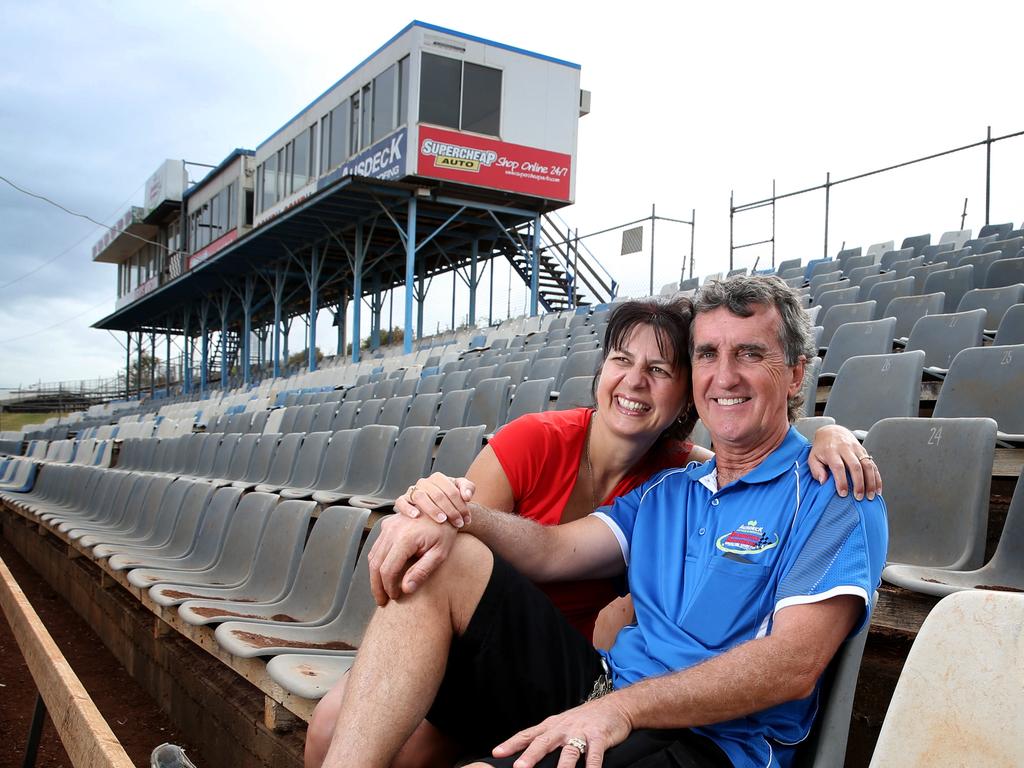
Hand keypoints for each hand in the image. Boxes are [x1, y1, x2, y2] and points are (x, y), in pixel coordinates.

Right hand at [367, 513, 457, 605]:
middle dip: (377, 585)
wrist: (445, 506)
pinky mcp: (388, 524)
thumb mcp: (439, 553)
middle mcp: (392, 531)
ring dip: (374, 575)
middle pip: (375, 564)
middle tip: (381, 601)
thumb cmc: (445, 531)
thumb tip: (406, 589)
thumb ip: (422, 571)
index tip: (395, 597)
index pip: (388, 570)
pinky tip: (383, 573)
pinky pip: (377, 546)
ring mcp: (388, 526)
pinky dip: (377, 562)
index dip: (389, 587)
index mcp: (404, 538)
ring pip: (373, 555)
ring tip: (381, 590)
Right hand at [394, 472, 475, 527]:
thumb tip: (466, 496)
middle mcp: (424, 482)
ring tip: (442, 520)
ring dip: (432, 509)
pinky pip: (401, 502)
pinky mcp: (403, 500)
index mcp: (438, 478)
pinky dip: (407, 508)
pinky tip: (416, 516)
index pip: (451, 489)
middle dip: (450, 510)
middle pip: (437, 494)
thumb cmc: (451, 498)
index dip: (460, 505)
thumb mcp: (462, 490)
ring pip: (420, 497)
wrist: (437, 507)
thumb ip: (468, 488)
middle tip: (458, 523)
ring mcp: (412, 491)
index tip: (466, 519)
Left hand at [491, 697, 632, 767]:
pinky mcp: (599, 737)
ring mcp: (581, 733)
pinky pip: (594, 755)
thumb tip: (526, 754)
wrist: (615, 706)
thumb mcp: (562, 724)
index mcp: (552, 726)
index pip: (528, 734)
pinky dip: (591, 767)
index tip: (497, 753)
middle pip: (544, 742)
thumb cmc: (585, 719)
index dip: (512, 744)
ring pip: (569, 751)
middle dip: (531, 756)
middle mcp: (563, 728)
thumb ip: (546, 738)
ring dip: (562, 767)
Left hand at [808, 425, 881, 499]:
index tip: (843, 493)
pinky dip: (877, 478)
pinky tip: (877, 489)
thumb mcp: (813, 458)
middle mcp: (845, 449)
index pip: (838, 467)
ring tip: (870, 495)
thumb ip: (816, 470)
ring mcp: (857, 449)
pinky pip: (873, 465)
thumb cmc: (822, 448)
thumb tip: (823, 482)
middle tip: (859, 497)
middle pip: (855, 467)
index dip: (841, 481)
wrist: (832, 432)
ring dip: (871, 482)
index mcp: (831, 451)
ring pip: (867, 465)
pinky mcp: (864, 451)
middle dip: (859, 484)